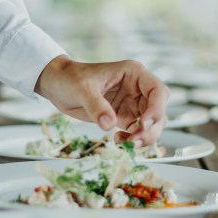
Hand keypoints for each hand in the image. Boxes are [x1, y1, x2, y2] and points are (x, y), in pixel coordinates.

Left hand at [35, 56, 168, 144]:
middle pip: (159, 111)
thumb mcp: (81, 89)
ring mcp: (133, 103)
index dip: (157, 109)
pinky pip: (138, 131)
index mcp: (134, 74)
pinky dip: (133, 140)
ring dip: (144, 137)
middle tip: (134, 141)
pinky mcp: (124, 116)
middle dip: (151, 128)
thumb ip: (96, 106)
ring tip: (125, 143)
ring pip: (152, 124)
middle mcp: (138, 88)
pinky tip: (118, 140)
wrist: (58, 85)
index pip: (158, 91)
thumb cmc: (70, 78)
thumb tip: (109, 124)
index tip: (144, 124)